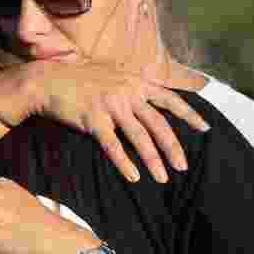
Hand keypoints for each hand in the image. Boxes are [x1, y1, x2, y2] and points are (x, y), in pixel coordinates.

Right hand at [17, 60, 209, 183]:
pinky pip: (112, 146)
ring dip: (153, 160)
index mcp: (135, 82)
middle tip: (184, 167)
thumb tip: (149, 97)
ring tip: (163, 178)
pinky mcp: (93, 119)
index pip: (170, 99)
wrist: (47, 80)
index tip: (206, 129)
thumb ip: (132, 86)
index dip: (190, 114)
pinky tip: (134, 176)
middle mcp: (127, 92)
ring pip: (139, 137)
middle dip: (173, 146)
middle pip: (158, 123)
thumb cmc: (79, 80)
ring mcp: (111, 105)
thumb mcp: (112, 75)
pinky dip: (124, 163)